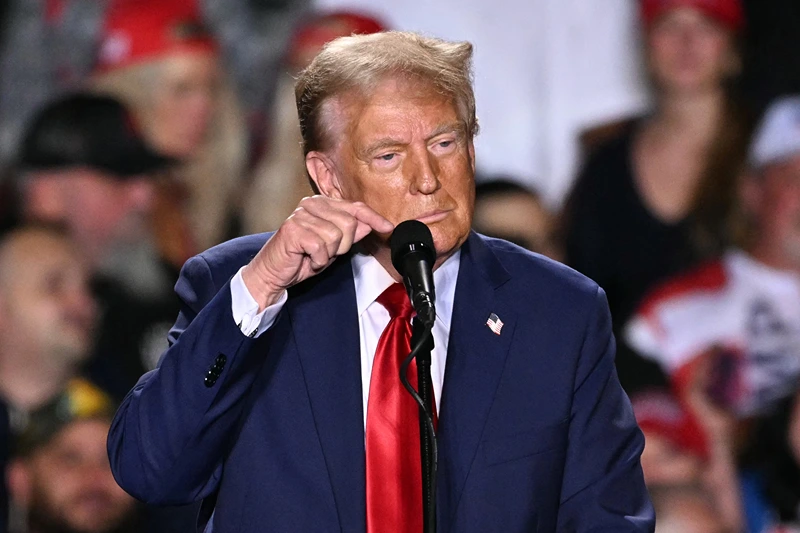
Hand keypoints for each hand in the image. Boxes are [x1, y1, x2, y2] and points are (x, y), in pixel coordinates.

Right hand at [242, 196, 392, 309]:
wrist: (275, 273)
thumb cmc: (302, 258)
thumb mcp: (334, 246)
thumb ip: (351, 233)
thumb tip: (371, 224)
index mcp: (322, 203)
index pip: (355, 207)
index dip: (373, 218)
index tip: (389, 228)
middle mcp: (311, 204)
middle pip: (349, 223)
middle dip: (343, 246)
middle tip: (326, 253)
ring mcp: (300, 215)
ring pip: (336, 236)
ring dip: (328, 254)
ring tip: (315, 256)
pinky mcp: (292, 230)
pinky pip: (321, 247)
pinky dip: (317, 260)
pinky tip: (306, 259)